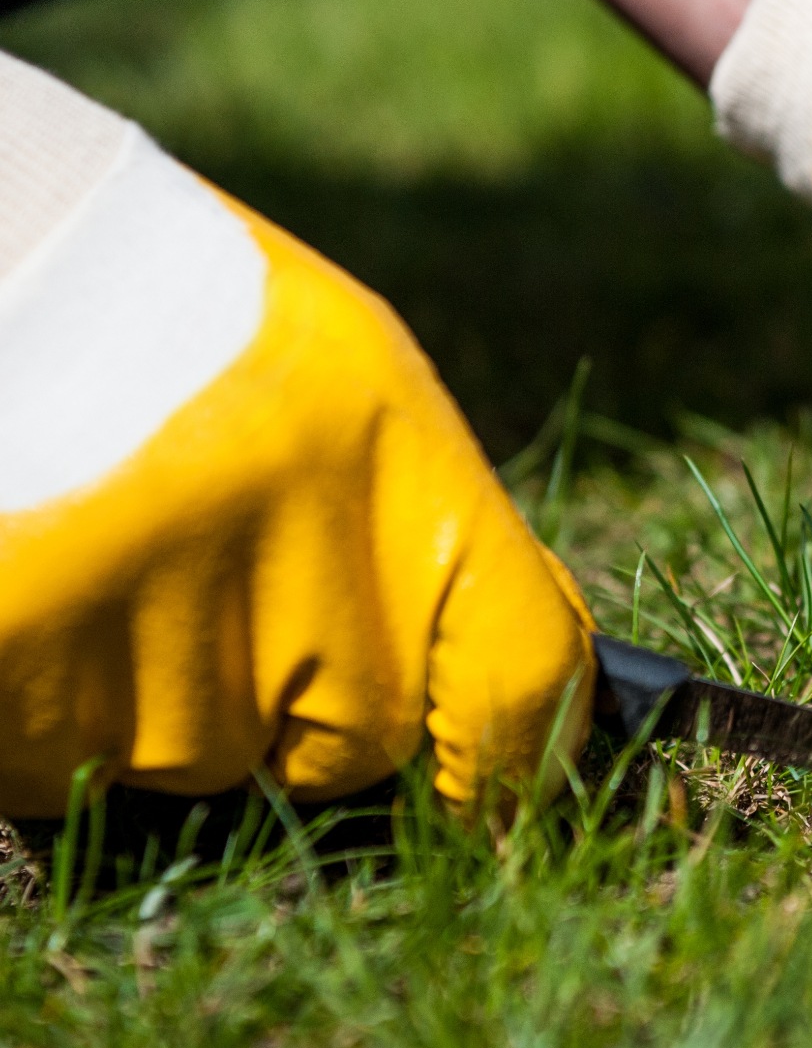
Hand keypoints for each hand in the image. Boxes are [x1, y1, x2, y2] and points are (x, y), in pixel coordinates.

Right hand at [0, 58, 593, 813]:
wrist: (0, 251)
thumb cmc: (184, 315)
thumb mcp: (354, 385)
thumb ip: (437, 545)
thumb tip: (524, 708)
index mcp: (397, 459)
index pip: (521, 672)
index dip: (520, 759)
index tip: (496, 795)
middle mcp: (293, 546)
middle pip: (350, 742)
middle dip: (297, 704)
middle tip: (219, 578)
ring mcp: (150, 611)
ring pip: (194, 758)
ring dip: (158, 699)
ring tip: (112, 551)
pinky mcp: (17, 648)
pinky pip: (61, 762)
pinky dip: (51, 706)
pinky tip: (46, 583)